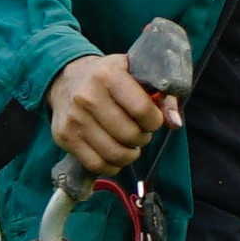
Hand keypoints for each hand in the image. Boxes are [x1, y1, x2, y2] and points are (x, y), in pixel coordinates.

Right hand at [47, 54, 181, 174]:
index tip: (153, 120)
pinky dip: (112, 166)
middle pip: (129, 135)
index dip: (154, 121)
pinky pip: (96, 164)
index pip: (142, 109)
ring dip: (130, 155)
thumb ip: (162, 96)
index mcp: (107, 75)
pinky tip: (115, 155)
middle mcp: (87, 96)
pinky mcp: (64, 136)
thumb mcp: (135, 74)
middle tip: (141, 133)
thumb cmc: (110, 78)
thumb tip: (175, 123)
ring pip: (114, 154)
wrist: (67, 79)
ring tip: (130, 145)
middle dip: (143, 138)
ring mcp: (73, 118)